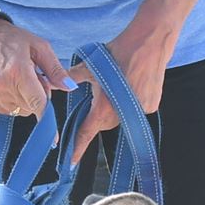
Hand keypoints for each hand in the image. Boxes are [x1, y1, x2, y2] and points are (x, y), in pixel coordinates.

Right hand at [0, 15, 72, 118]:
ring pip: (20, 110)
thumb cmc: (12, 39)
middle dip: (36, 96)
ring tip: (17, 78)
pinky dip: (12, 101)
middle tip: (31, 76)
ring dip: (24, 99)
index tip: (53, 138)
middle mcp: (3, 86)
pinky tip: (8, 84)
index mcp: (18, 72)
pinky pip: (7, 110)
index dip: (47, 119)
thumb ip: (55, 69)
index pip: (37, 103)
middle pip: (31, 107)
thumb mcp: (39, 47)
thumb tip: (69, 87)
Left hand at [70, 18, 172, 165]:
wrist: (149, 42)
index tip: (71, 162)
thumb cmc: (118, 52)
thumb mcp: (90, 65)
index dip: (77, 148)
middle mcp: (121, 114)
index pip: (86, 133)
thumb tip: (54, 83)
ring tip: (117, 84)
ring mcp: (139, 111)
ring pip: (120, 115)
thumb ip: (71, 77)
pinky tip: (131, 83)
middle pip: (104, 122)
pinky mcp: (151, 105)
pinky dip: (130, 102)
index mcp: (103, 108)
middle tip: (99, 94)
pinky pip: (134, 110)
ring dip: (115, 106)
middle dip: (99, 112)